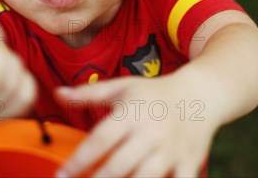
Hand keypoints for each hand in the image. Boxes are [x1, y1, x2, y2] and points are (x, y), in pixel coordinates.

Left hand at [54, 75, 218, 177]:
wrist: (200, 94)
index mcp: (132, 112)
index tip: (61, 175)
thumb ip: (89, 93)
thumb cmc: (154, 93)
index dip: (79, 160)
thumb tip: (57, 93)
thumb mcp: (123, 88)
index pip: (101, 139)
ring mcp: (171, 150)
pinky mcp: (189, 163)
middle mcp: (151, 132)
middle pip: (120, 164)